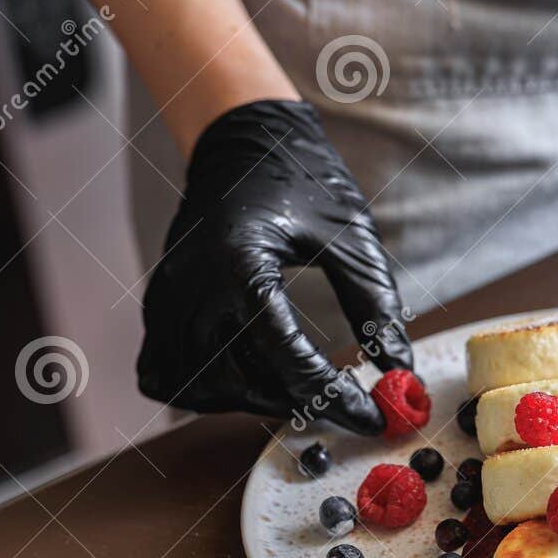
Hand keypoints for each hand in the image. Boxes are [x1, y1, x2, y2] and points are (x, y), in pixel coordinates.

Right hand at [138, 100, 413, 434]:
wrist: (242, 140)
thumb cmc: (300, 178)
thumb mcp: (352, 235)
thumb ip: (375, 304)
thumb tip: (400, 366)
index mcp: (241, 264)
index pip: (288, 359)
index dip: (333, 399)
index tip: (371, 417)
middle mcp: (194, 287)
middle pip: (244, 384)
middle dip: (298, 403)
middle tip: (342, 404)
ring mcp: (168, 299)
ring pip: (205, 389)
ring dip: (255, 400)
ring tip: (299, 385)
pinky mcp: (158, 305)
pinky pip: (168, 374)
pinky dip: (207, 390)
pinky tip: (247, 375)